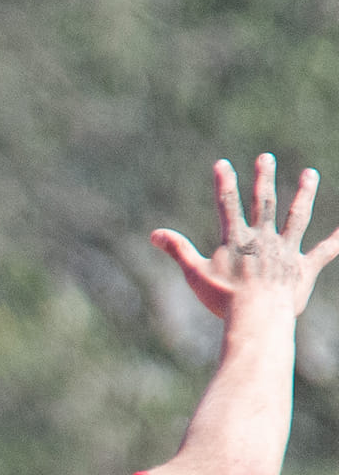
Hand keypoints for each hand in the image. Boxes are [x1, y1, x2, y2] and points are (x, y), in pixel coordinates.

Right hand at [152, 155, 338, 319]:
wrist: (257, 316)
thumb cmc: (223, 299)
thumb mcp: (195, 274)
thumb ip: (178, 250)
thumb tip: (154, 233)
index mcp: (238, 241)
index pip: (228, 205)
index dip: (224, 183)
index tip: (222, 164)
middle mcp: (265, 239)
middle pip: (266, 203)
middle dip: (264, 178)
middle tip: (265, 158)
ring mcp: (287, 252)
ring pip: (298, 217)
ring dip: (304, 194)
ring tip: (310, 174)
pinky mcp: (303, 269)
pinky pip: (324, 251)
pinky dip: (337, 238)